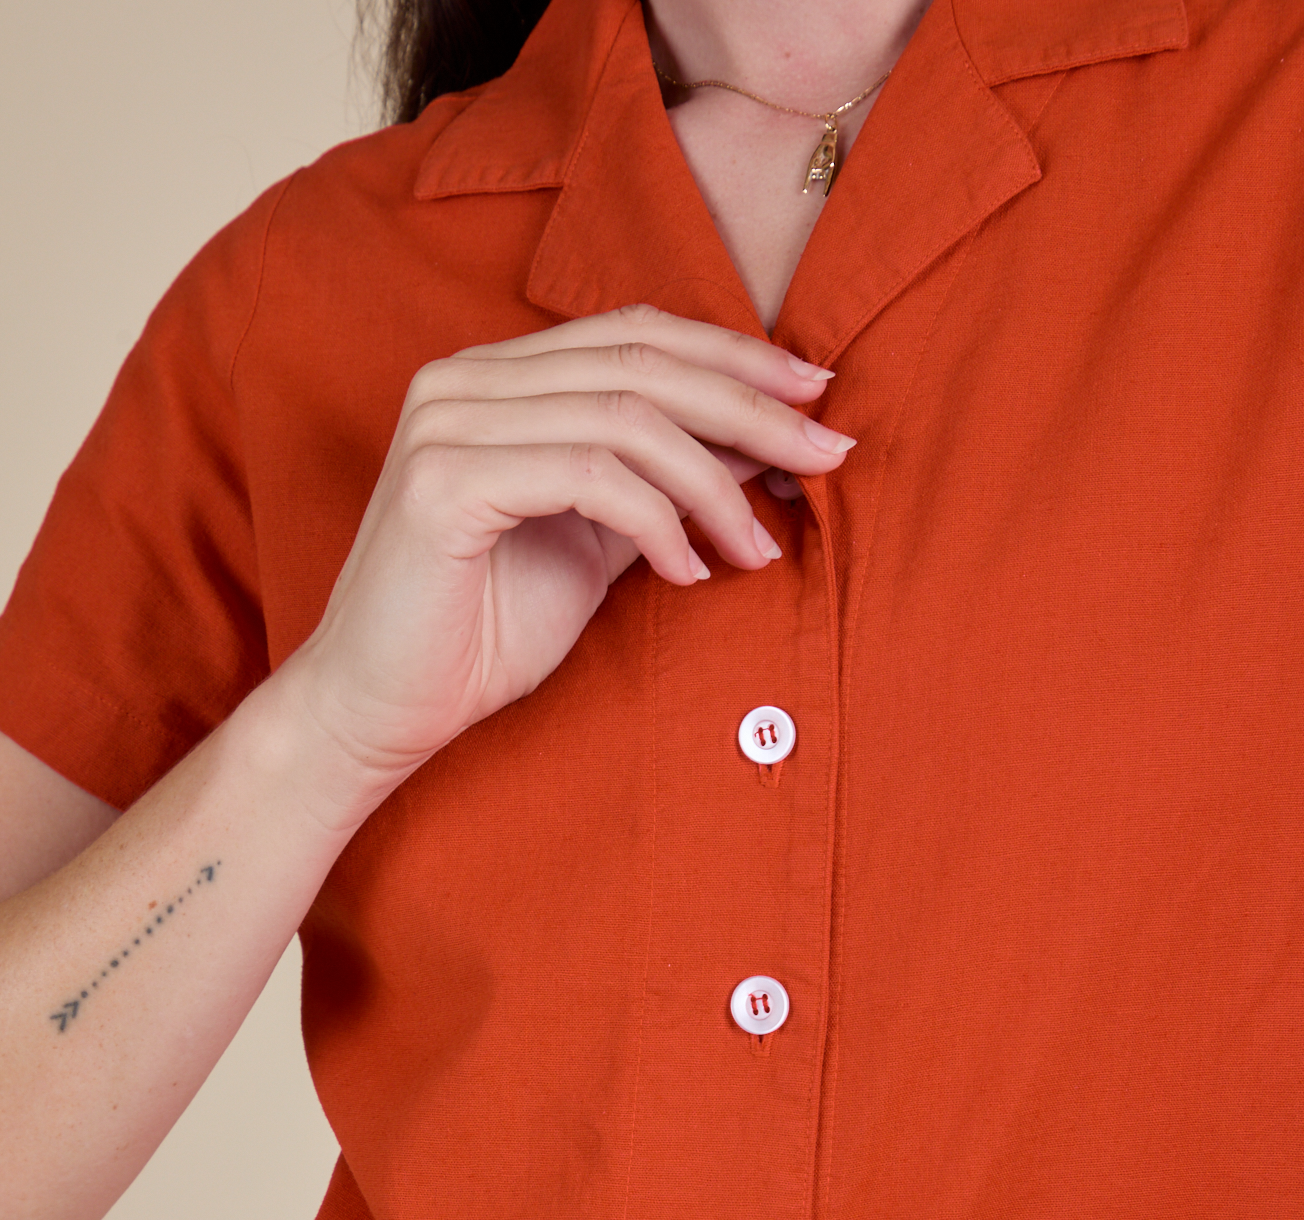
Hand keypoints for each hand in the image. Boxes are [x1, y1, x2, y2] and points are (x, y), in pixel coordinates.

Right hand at [280, 302, 851, 812]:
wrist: (381, 709)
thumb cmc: (481, 635)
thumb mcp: (596, 542)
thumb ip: (662, 483)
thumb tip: (769, 442)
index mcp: (497, 379)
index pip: (636, 334)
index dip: (735, 356)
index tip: (818, 397)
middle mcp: (466, 379)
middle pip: (642, 361)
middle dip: (752, 407)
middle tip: (830, 453)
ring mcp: (448, 421)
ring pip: (626, 416)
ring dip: (715, 484)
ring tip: (759, 549)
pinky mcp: (444, 480)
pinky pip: (590, 476)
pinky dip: (658, 523)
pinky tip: (690, 575)